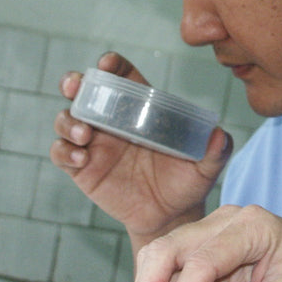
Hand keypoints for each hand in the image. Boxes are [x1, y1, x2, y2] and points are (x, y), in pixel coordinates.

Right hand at [50, 52, 232, 251]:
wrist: (171, 216)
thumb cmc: (187, 181)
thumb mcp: (205, 166)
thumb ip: (215, 150)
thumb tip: (219, 135)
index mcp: (141, 108)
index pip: (122, 76)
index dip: (112, 65)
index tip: (107, 64)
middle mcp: (113, 120)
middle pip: (84, 91)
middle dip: (75, 82)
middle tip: (75, 86)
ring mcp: (95, 144)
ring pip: (67, 120)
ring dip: (69, 121)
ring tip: (84, 134)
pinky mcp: (83, 169)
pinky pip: (62, 154)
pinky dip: (65, 151)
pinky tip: (81, 158)